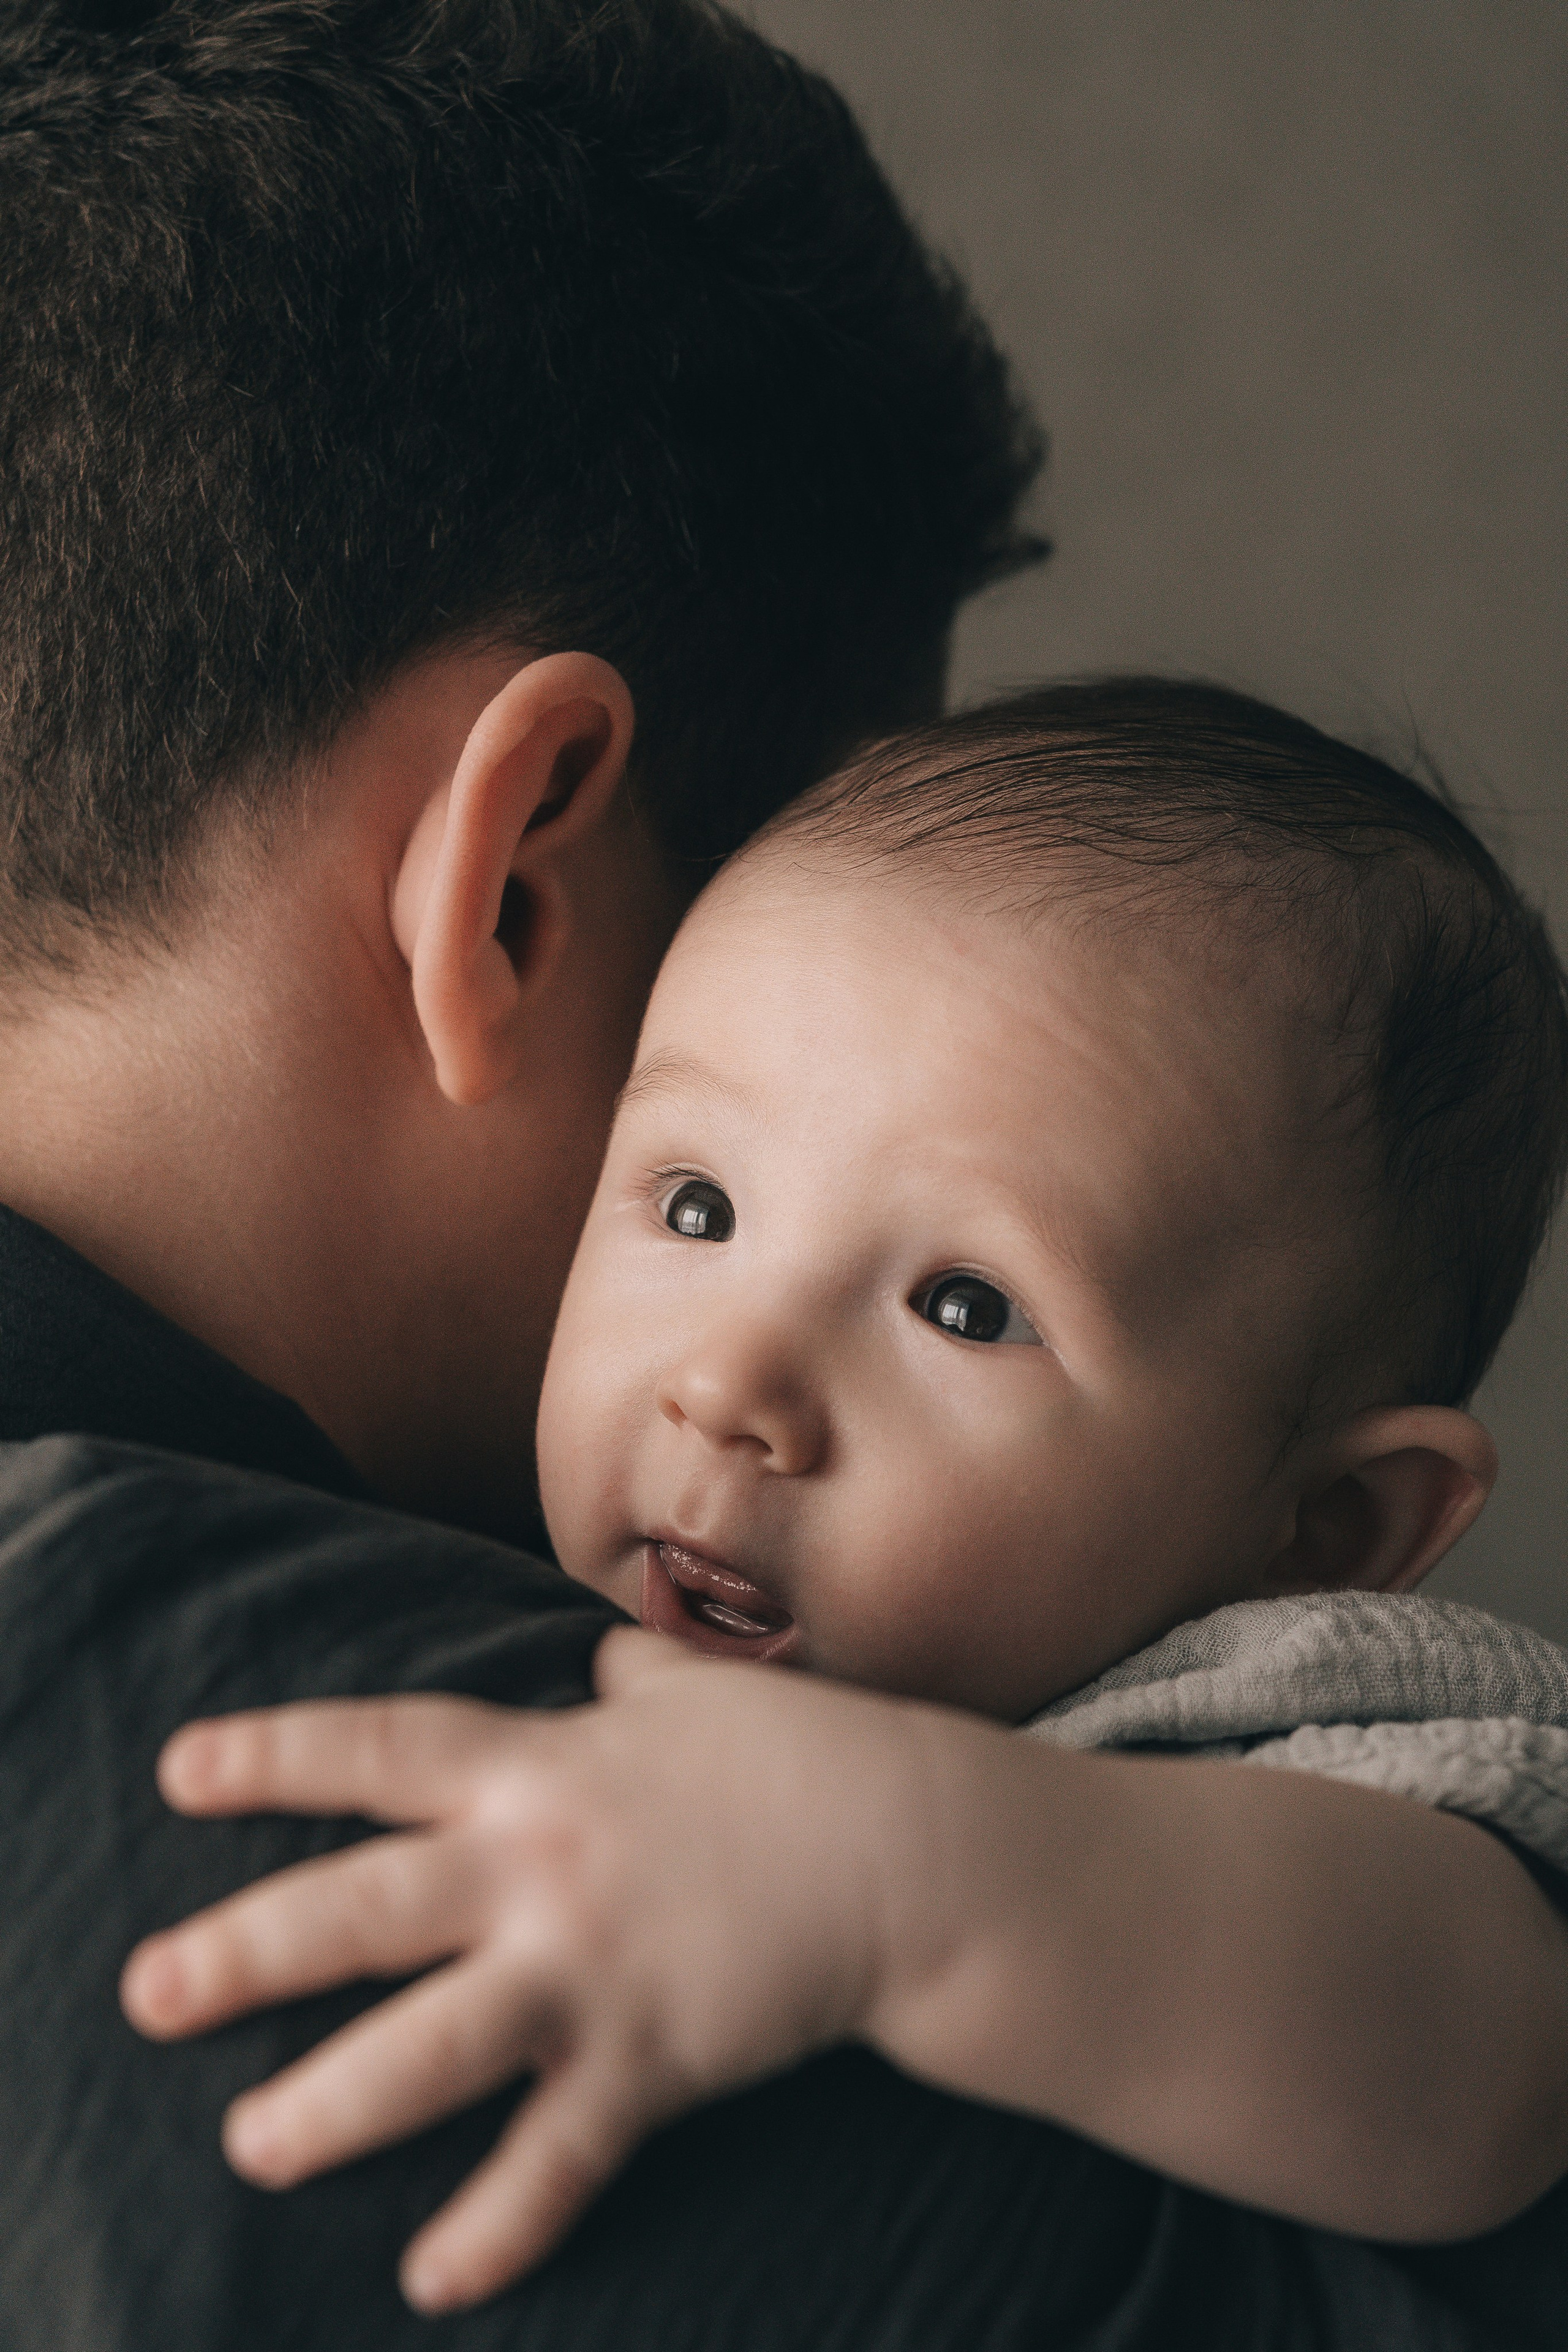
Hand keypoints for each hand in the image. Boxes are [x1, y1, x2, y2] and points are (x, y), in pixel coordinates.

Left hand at [120, 1630, 948, 2313]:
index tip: (179, 1772)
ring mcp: (592, 1966)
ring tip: (250, 2147)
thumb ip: (634, 1678)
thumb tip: (606, 1657)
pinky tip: (432, 2277)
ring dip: (330, 2104)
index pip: (383, 1748)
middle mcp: (544, 1864)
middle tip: (148, 1992)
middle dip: (247, 1950)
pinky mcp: (650, 2058)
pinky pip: (556, 2158)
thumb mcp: (700, 1696)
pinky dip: (498, 2225)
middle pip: (365, 1906)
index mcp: (544, 1764)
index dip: (275, 1755)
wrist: (913, 1848)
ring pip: (429, 2048)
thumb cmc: (802, 1759)